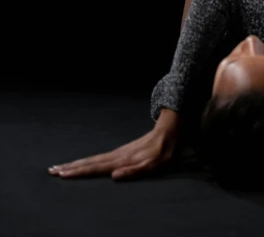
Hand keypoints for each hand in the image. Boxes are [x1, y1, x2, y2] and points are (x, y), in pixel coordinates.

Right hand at [48, 125, 178, 180]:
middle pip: (90, 163)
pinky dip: (88, 162)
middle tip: (52, 170)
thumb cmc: (163, 151)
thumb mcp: (154, 164)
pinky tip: (82, 164)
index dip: (79, 172)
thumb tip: (114, 176)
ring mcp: (118, 153)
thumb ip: (135, 171)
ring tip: (61, 167)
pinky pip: (100, 158)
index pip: (96, 167)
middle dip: (71, 168)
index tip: (62, 174)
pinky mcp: (121, 153)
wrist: (168, 131)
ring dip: (76, 164)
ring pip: (93, 160)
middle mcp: (116, 156)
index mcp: (122, 160)